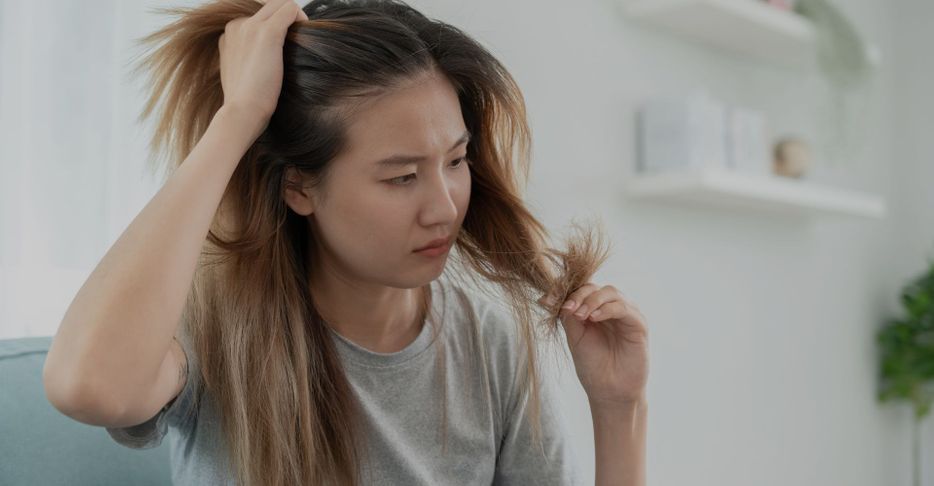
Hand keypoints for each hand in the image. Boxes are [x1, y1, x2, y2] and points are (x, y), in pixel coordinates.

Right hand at [218, 0, 306, 134]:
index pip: (257, 17)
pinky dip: (301, 17)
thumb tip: (269, 59)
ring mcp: (250, 27)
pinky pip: (290, 8)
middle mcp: (237, 26)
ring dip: (295, 16)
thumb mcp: (244, 75)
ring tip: (302, 36)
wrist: (242, 112)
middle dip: (286, 18)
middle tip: (298, 38)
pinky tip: (306, 33)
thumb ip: (251, 60)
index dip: (275, 27)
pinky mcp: (267, 33)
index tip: (284, 45)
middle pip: (269, 6)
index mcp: (229, 35)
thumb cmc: (247, 103)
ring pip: (280, 3)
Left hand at [539, 283, 648, 406]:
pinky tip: (593, 318)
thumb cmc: (593, 366)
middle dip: (578, 295)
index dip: (564, 291)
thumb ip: (568, 317)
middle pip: (594, 287)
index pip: (580, 290)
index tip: (546, 301)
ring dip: (591, 300)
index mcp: (594, 310)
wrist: (609, 391)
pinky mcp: (639, 324)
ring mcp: (626, 314)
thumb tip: (550, 299)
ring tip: (580, 314)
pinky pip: (623, 307)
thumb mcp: (575, 338)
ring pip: (610, 292)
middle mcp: (611, 308)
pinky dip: (607, 309)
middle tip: (566, 308)